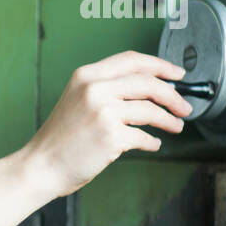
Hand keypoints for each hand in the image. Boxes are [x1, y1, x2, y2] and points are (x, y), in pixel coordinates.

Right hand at [18, 50, 192, 199]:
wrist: (41, 165)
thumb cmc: (60, 138)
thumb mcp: (77, 100)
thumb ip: (106, 89)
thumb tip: (149, 89)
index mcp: (86, 76)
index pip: (132, 60)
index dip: (161, 65)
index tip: (177, 74)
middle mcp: (94, 89)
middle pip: (148, 83)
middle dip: (173, 95)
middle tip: (183, 106)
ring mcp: (103, 112)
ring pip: (151, 110)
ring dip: (169, 120)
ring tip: (175, 126)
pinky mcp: (111, 136)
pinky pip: (144, 136)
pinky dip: (152, 142)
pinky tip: (152, 144)